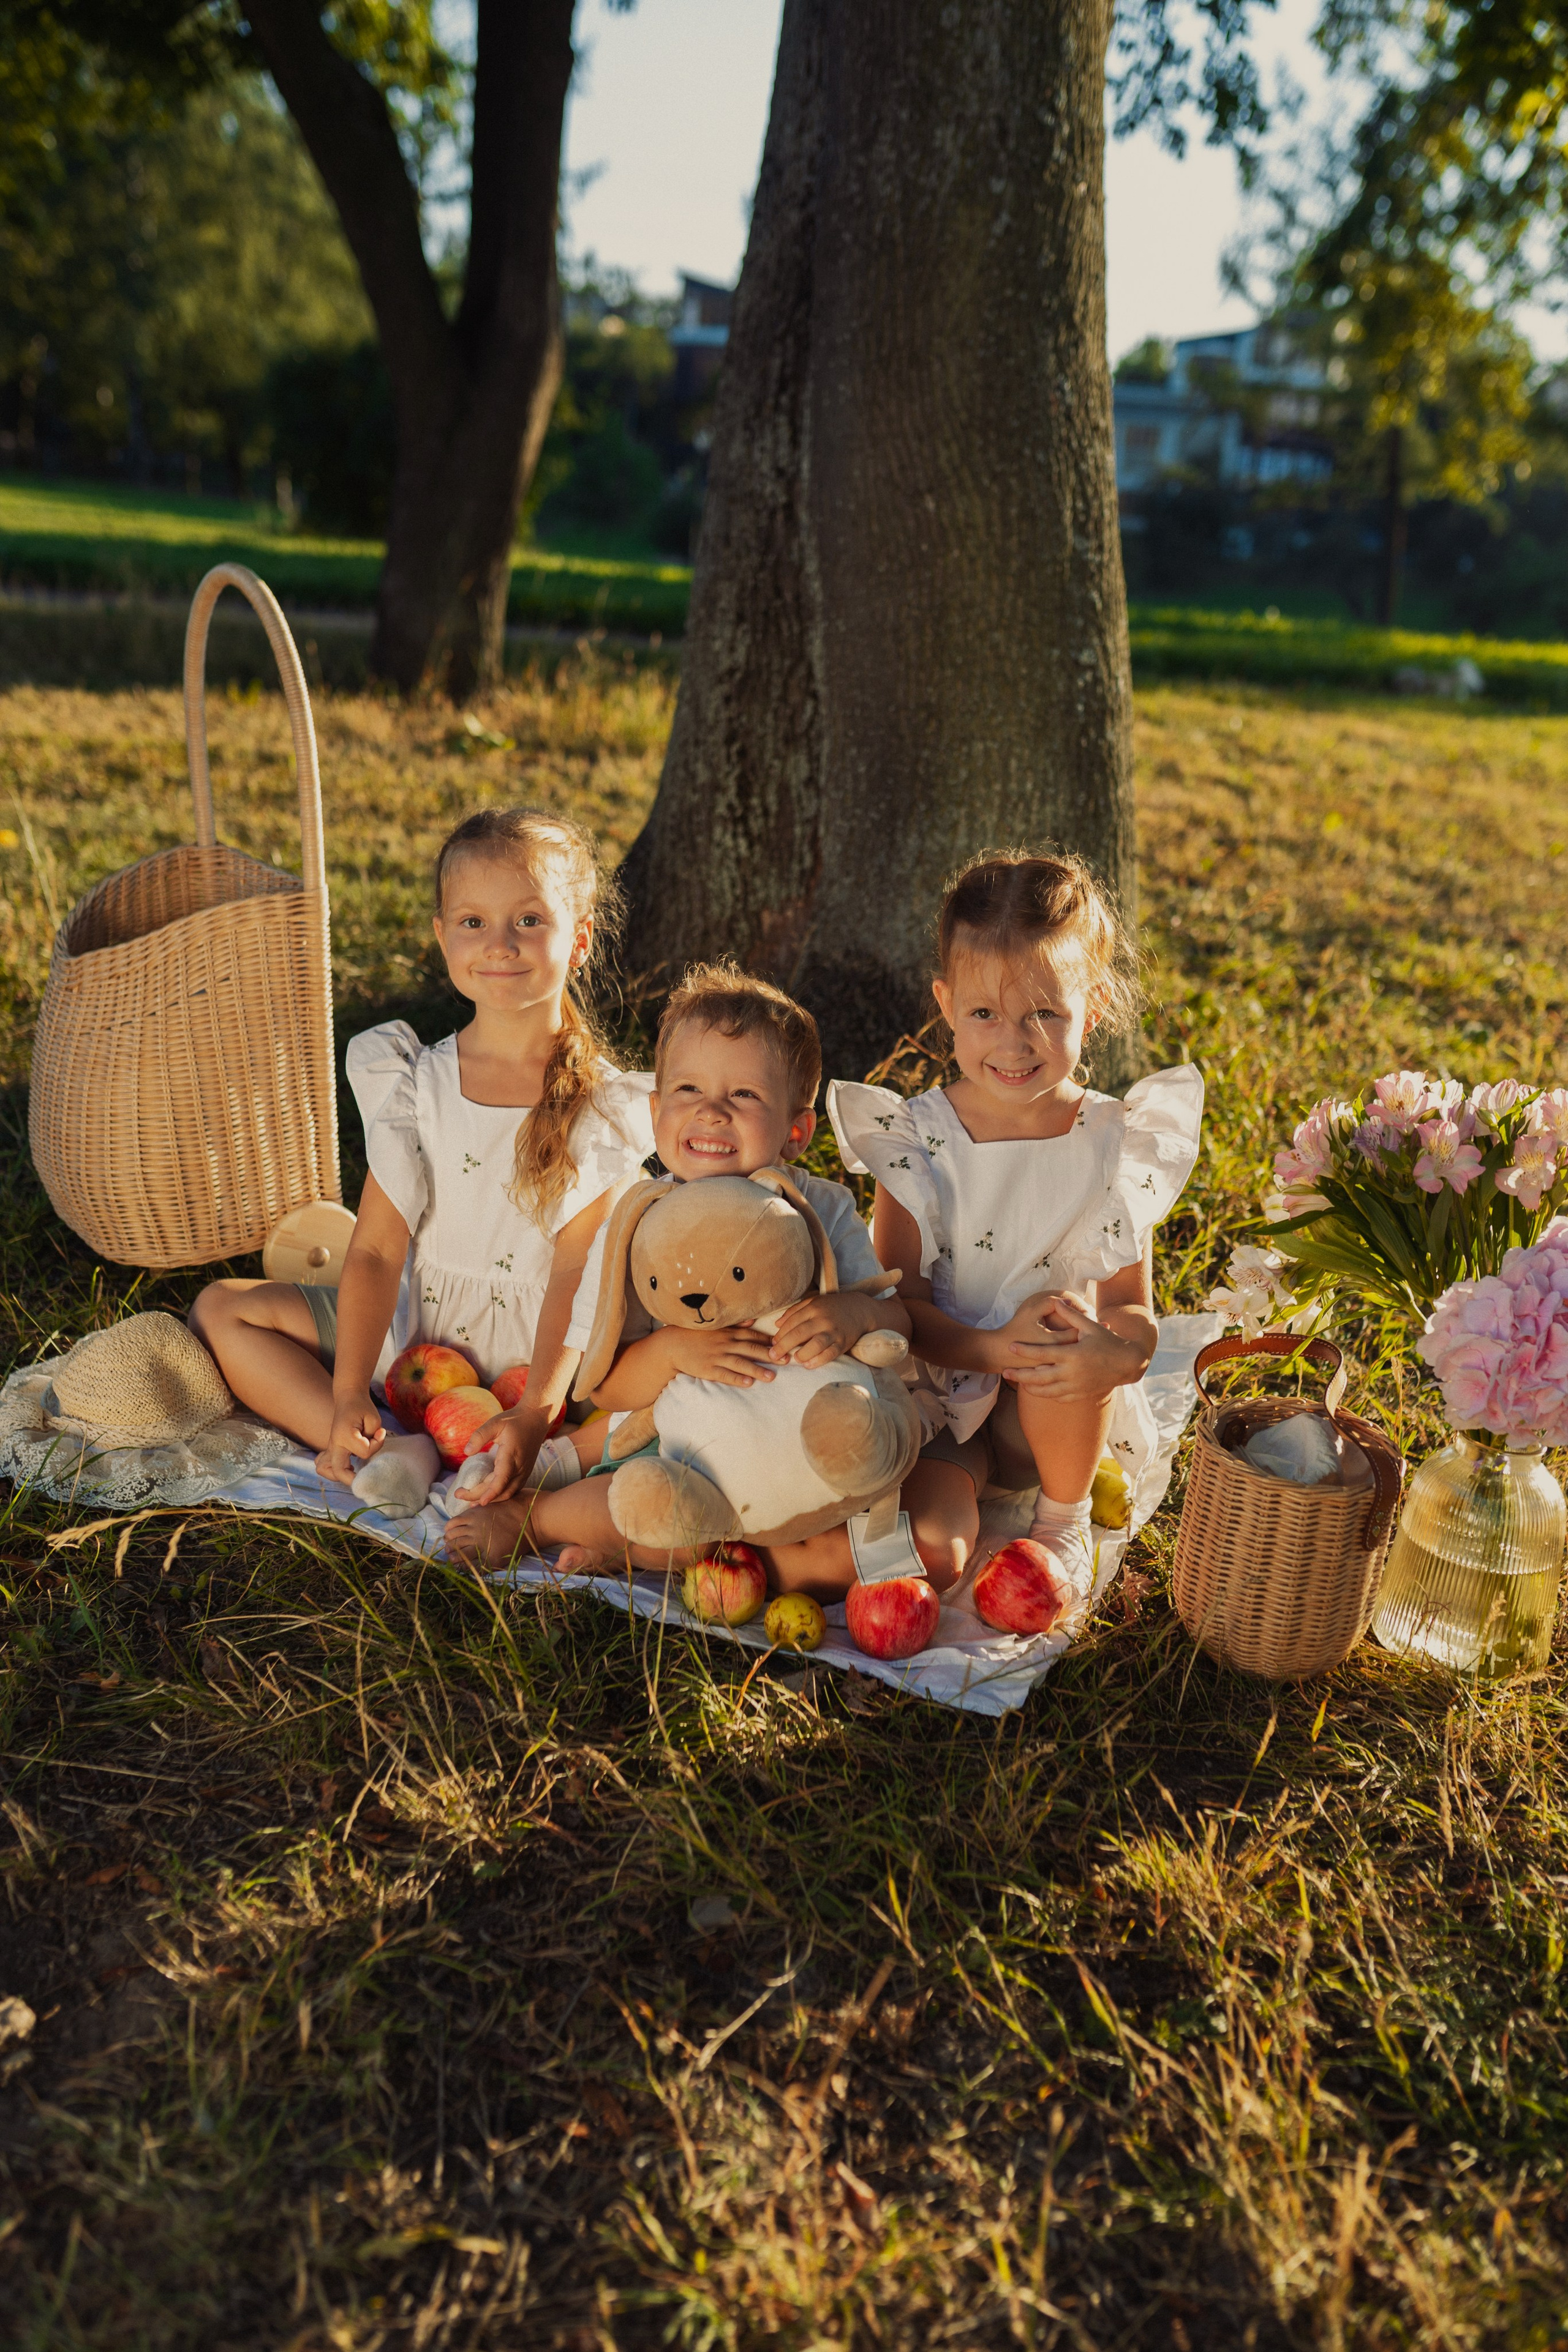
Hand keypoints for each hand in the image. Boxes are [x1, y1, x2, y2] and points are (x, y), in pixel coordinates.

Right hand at [316, 1392, 384, 1485]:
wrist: (348, 1398)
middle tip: (365, 1476)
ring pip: (324, 1469)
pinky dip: (332, 1469)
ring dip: (339, 1475)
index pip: (363, 1452)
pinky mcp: (330, 1449)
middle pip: (338, 1471)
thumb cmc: (362, 1407)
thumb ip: (375, 1437)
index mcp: (345, 1435)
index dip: (376, 1445)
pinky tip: (347, 1465)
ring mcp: (330, 1447)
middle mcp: (334, 1443)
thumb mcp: (374, 1419)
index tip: (380, 1434)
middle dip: (352, 1479)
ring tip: (353, 1470)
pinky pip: (323, 1464)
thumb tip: (373, 1449)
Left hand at [456, 1401, 549, 1507]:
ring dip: (491, 1500)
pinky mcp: (524, 1473)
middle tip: (458, 1494)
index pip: (502, 1479)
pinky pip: (512, 1489)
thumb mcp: (495, 1423)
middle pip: (501, 1490)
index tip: (479, 1501)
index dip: (491, 1493)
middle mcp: (520, 1467)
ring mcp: (524, 1472)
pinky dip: (499, 1496)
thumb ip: (480, 1436)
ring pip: (508, 1493)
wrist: (536, 1419)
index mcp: (511, 1455)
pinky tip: (486, 1497)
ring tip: (471, 1502)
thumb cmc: (514, 1420)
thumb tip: (466, 1452)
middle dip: (480, 1496)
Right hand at [663, 1321, 777, 1387]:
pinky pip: (725, 1375)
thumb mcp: (716, 1326)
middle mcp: (725, 1344)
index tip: (784, 1345)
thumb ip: (735, 1324)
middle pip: (751, 1349)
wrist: (672, 1345)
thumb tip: (753, 1320)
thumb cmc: (696, 1334)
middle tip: (786, 1361)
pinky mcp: (708, 1369)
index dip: (769, 1341)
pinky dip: (737, 1379)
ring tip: (771, 1377)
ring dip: (757, 1370)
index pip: (753, 1335)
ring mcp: (717, 1357)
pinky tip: (748, 1383)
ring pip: (740, 1364)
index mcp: (728, 1332)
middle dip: (769, 1355)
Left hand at [770, 1290, 887, 1368]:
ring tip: (795, 1359)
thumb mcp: (814, 1302)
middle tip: (773, 1356)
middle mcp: (823, 1319)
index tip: (773, 1343)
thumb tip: (777, 1325)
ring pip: (815, 1344)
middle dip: (783, 1346)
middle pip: (799, 1333)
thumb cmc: (832, 1307)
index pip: (792, 1322)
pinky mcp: (843, 1343)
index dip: (780, 1334)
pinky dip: (817, 1361)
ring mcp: (834, 1332)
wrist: (860, 1309)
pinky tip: (808, 1365)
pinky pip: (830, 1354)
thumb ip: (794, 1311)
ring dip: (802, 1354)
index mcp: (814, 1307)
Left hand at [1003, 1293, 1147, 1400]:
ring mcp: (1076, 1386)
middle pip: (1039, 1377)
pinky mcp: (1080, 1394)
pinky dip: (1047, 1394)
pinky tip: (1039, 1389)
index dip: (1025, 1350)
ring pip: (1047, 1392)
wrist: (1127, 1364)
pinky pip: (1059, 1397)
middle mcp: (1072, 1373)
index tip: (1011, 1347)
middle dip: (1020, 1376)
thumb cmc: (1108, 1342)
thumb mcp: (1090, 1326)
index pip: (1042, 1353)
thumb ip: (1071, 1315)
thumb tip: (1057, 1300)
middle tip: (1005, 1373)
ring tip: (1019, 1383)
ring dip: (1030, 1388)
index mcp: (1073, 1355)